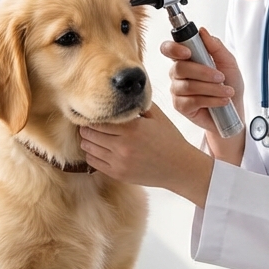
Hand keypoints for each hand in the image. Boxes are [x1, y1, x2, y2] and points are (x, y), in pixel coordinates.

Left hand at [79, 104, 213, 206]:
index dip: (93, 116)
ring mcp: (119, 162)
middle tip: (92, 124)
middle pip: (90, 133)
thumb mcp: (157, 116)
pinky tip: (100, 149)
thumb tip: (120, 93)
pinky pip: (93, 163)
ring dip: (88, 140)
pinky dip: (92, 154)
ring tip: (95, 136)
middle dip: (88, 127)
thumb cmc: (169, 139)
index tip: (94, 113)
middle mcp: (123, 146)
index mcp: (132, 129)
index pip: (99, 120)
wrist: (179, 167)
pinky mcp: (118, 174)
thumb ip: (137, 104)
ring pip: (88, 148)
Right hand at [161, 28, 244, 165]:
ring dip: (212, 88)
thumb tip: (202, 31)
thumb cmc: (230, 84)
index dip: (173, 49)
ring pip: (188, 86)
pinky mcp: (180, 106)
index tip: (187, 52)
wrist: (235, 110)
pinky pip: (192, 101)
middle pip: (179, 68)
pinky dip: (211, 100)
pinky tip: (222, 101)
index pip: (169, 49)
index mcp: (186, 59)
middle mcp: (178, 74)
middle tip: (220, 77)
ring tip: (227, 91)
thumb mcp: (228, 62)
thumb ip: (215, 46)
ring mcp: (177, 91)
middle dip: (203, 72)